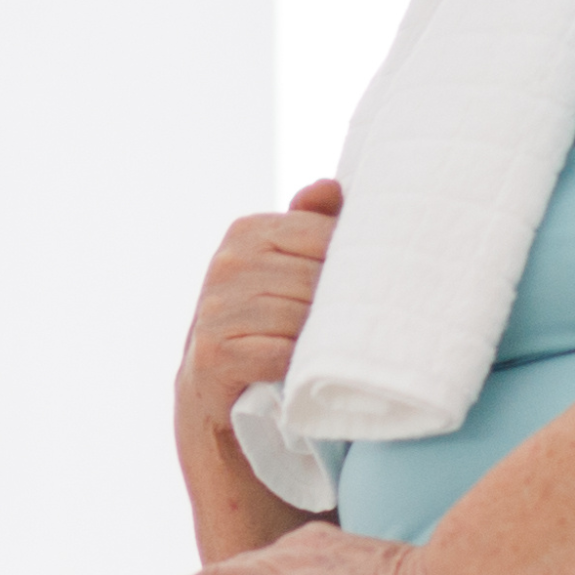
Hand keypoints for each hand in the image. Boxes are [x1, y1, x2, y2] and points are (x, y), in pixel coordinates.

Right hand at [183, 176, 347, 433]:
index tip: (362, 288)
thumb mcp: (280, 266)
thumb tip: (330, 188)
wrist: (212, 387)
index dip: (351, 265)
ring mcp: (217, 308)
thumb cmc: (261, 320)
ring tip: (331, 350)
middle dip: (339, 307)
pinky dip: (298, 367)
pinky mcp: (214, 354)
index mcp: (247, 232)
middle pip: (315, 280)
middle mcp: (226, 264)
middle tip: (353, 328)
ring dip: (322, 340)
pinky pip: (280, 355)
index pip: (323, 236)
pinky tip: (303, 371)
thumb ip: (307, 225)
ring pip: (301, 318)